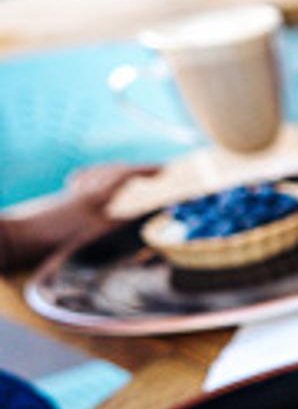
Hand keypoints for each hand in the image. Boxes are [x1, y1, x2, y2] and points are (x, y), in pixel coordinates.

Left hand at [0, 162, 156, 270]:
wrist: (20, 239)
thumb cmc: (60, 236)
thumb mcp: (100, 232)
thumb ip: (126, 220)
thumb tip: (151, 211)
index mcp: (98, 194)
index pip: (127, 174)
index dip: (148, 170)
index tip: (167, 169)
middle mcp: (86, 190)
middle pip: (114, 172)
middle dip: (137, 171)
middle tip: (156, 174)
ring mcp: (73, 196)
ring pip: (100, 177)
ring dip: (119, 174)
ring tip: (133, 177)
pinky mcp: (64, 204)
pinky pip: (87, 184)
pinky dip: (100, 181)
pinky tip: (97, 188)